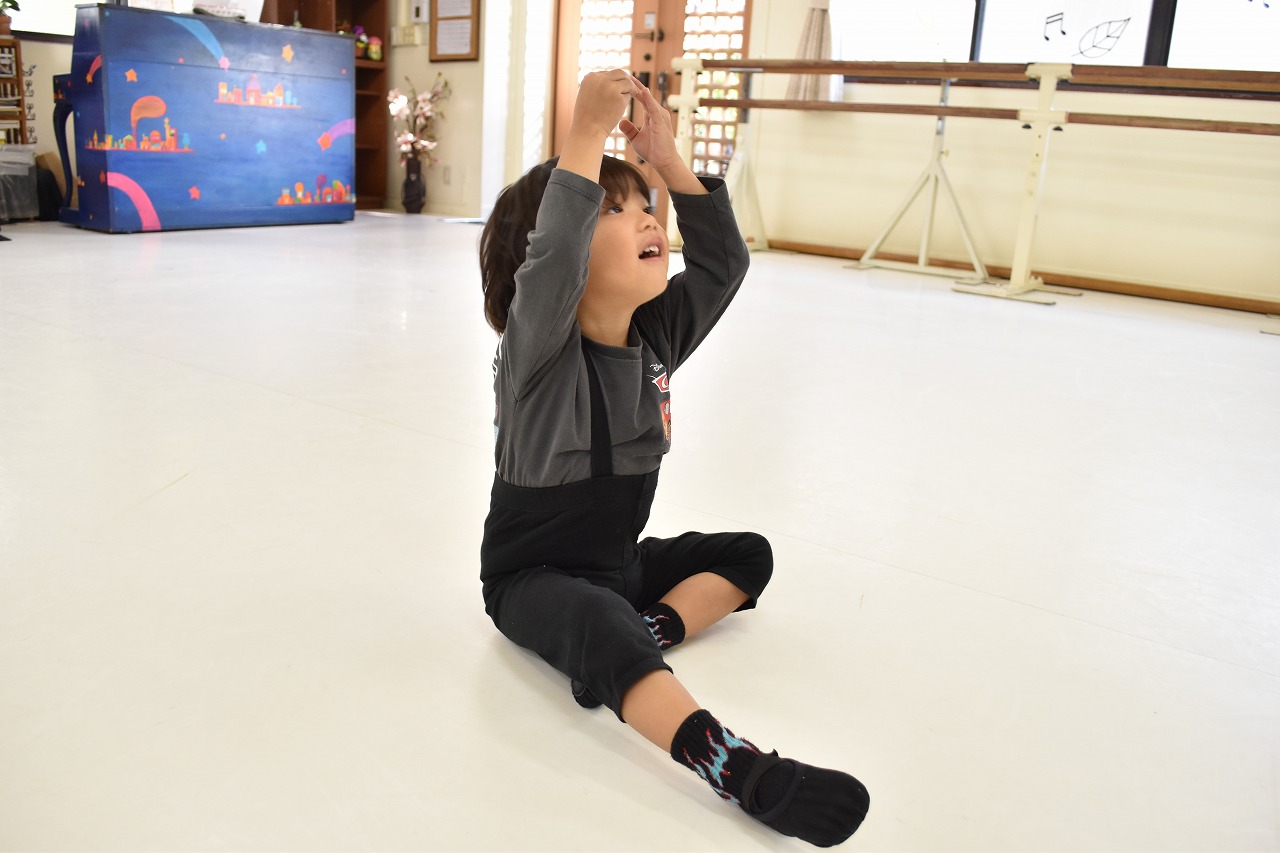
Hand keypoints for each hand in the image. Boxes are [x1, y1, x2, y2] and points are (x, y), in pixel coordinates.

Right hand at [570, 69, 635, 139]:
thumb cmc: (587, 116)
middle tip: (628, 92)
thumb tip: (611, 78)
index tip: (615, 91)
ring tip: (620, 102)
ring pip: (627, 82)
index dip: (615, 82)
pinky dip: (626, 101)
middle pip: (620, 73)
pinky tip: (619, 109)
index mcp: (590, 76)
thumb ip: (598, 84)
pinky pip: (629, 95)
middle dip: (625, 82)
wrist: (587, 131)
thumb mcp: (587, 94)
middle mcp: (600, 79)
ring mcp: (610, 88)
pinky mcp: (619, 97)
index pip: (609, 73)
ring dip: (627, 91)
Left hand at [620, 75, 705, 194]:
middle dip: (635, 84)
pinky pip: (654, 108)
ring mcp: (660, 116)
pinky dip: (648, 99)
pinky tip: (642, 91)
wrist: (663, 162)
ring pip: (649, 98)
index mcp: (651, 115)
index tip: (621, 82)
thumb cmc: (652, 151)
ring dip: (640, 88)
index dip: (631, 89)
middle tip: (624, 74)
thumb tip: (620, 121)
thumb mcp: (636, 138)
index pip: (641, 98)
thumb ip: (629, 129)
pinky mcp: (661, 121)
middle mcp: (656, 112)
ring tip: (630, 78)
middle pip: (645, 94)